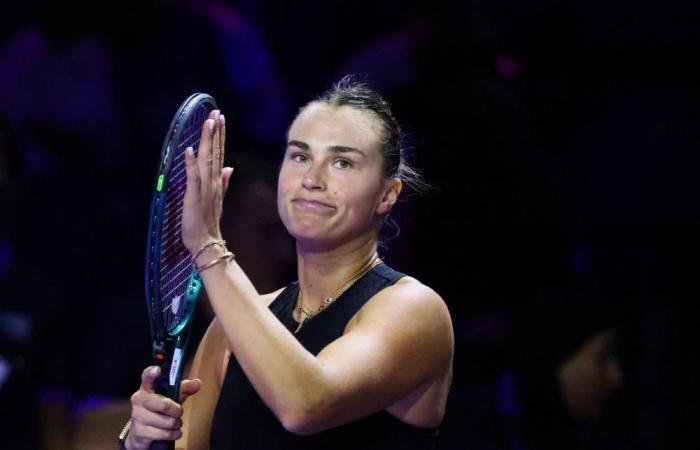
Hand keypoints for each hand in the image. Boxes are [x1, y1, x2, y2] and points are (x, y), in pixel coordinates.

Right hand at [125, 366, 201, 449]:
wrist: (141, 432)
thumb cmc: (158, 410)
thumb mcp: (171, 397)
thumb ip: (184, 389)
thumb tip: (197, 383)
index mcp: (147, 387)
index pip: (146, 377)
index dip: (151, 373)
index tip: (157, 370)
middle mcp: (139, 400)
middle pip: (163, 404)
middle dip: (177, 410)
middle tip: (179, 412)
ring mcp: (137, 416)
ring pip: (166, 421)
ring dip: (176, 424)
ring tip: (175, 423)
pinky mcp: (139, 431)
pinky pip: (164, 434)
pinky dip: (173, 434)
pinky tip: (173, 432)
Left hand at [182, 109, 233, 254]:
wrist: (207, 242)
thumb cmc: (208, 222)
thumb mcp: (217, 199)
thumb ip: (224, 182)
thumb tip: (230, 167)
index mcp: (217, 182)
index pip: (219, 154)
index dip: (220, 136)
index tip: (221, 118)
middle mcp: (213, 182)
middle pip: (215, 152)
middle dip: (216, 132)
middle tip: (217, 113)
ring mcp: (204, 188)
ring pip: (206, 160)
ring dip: (207, 141)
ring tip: (209, 123)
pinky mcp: (194, 196)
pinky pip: (193, 177)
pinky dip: (191, 163)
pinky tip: (190, 150)